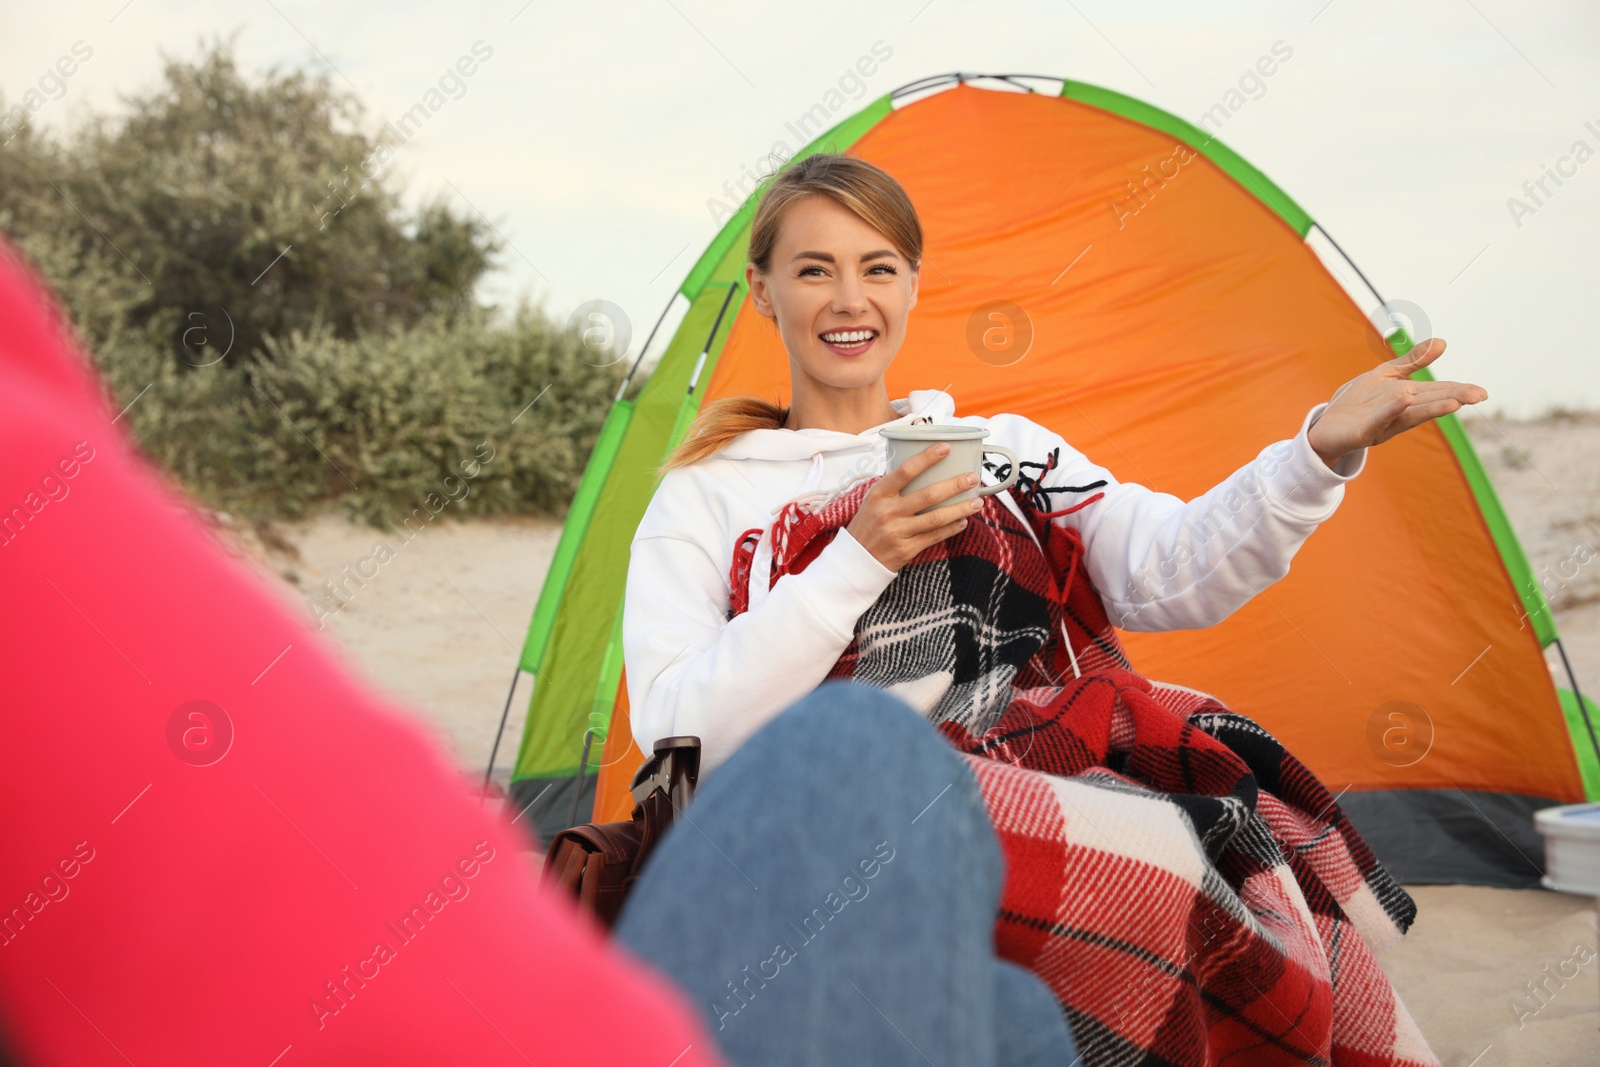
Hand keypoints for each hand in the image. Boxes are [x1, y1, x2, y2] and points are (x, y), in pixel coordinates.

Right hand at [846, 443, 984, 571]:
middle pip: (928, 495)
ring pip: (936, 518)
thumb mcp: (874, 499)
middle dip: (954, 485)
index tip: (946, 448)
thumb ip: (895, 485)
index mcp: (879, 493)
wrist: (856, 558)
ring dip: (960, 509)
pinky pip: (934, 536)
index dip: (926, 458)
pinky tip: (963, 521)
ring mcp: (897, 532)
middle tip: (972, 477)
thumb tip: (924, 465)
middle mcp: (888, 512)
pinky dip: (951, 528)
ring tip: (977, 502)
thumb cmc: (869, 522)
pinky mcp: (906, 550)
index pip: (905, 471)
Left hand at [1306, 337, 1487, 467]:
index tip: (1482, 392)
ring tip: (1455, 402)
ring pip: (1411, 414)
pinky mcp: (1363, 431)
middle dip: (1453, 398)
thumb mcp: (1386, 375)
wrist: (1326, 426)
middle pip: (1429, 402)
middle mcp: (1399, 413)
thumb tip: (1442, 342)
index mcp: (1407, 399)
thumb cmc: (1358, 402)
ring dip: (1432, 408)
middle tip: (1478, 396)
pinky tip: (1405, 399)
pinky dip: (1392, 410)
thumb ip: (1412, 361)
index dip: (1459, 391)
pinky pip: (1379, 419)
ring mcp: (1382, 423)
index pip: (1437, 392)